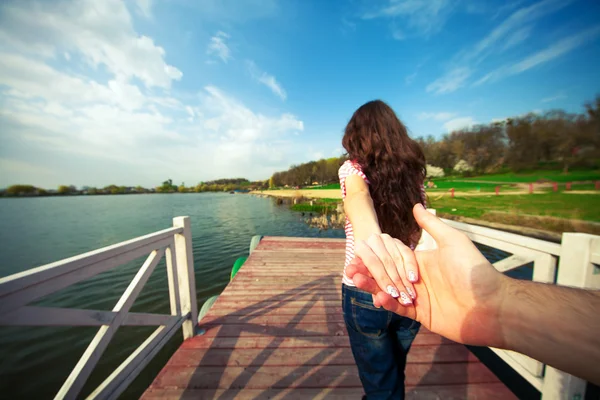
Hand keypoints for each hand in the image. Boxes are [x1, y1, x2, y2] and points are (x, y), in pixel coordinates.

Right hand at [347, 203, 508, 347]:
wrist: (490, 305)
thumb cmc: (473, 270)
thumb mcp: (452, 241)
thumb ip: (432, 225)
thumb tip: (417, 204)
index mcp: (422, 261)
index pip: (393, 257)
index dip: (376, 255)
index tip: (358, 250)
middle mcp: (418, 279)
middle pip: (387, 274)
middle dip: (368, 271)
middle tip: (349, 268)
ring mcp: (419, 297)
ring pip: (389, 290)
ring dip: (373, 286)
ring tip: (356, 280)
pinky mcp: (422, 315)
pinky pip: (400, 308)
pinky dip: (388, 302)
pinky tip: (377, 296)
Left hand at [354, 233, 419, 304]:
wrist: (374, 256)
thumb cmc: (371, 276)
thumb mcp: (371, 282)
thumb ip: (375, 289)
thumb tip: (378, 302)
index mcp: (361, 248)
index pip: (372, 262)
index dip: (382, 279)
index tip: (390, 295)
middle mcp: (372, 240)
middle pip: (385, 260)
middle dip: (394, 281)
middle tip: (402, 298)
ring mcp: (386, 239)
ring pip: (397, 258)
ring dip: (404, 277)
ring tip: (410, 294)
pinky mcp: (398, 242)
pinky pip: (406, 253)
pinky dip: (411, 266)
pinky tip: (413, 279)